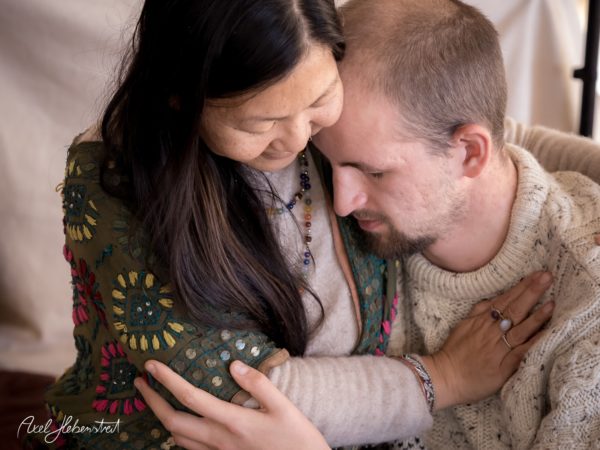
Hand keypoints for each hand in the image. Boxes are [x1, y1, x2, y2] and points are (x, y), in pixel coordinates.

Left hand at [135, 360, 329, 449]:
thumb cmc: (297, 438)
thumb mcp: (284, 406)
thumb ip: (258, 383)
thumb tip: (234, 364)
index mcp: (232, 421)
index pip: (190, 397)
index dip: (167, 380)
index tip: (151, 364)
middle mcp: (219, 439)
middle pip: (173, 421)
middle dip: (152, 400)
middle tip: (140, 381)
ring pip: (177, 438)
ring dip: (160, 416)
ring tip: (153, 398)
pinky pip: (190, 449)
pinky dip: (176, 434)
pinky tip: (179, 424)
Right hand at [421, 271, 553, 409]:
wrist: (446, 377)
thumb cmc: (453, 353)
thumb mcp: (462, 326)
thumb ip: (477, 312)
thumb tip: (490, 300)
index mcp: (482, 321)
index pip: (505, 300)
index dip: (521, 287)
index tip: (536, 274)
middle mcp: (491, 332)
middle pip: (514, 309)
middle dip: (532, 292)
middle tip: (547, 277)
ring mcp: (498, 349)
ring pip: (520, 329)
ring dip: (537, 316)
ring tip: (552, 303)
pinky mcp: (503, 367)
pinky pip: (522, 352)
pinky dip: (534, 343)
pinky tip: (546, 334)